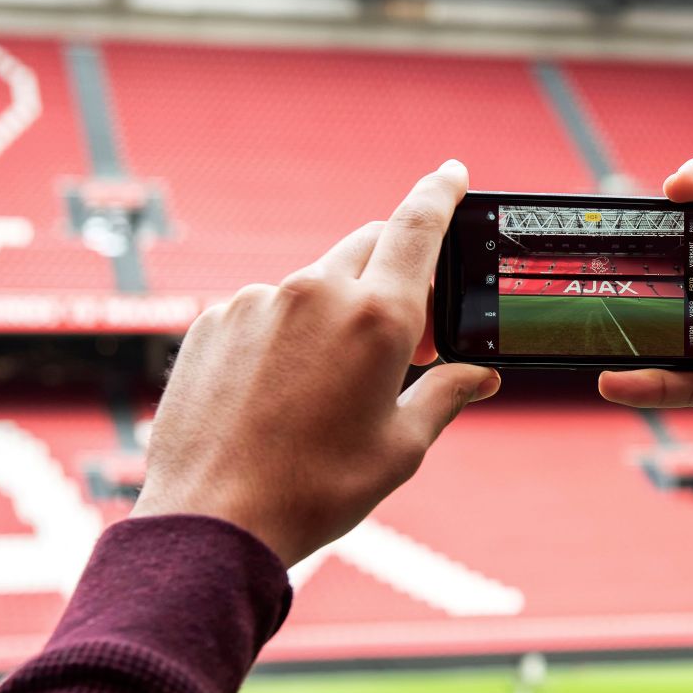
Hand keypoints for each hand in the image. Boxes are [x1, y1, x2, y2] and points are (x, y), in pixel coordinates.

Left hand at [132, 160, 499, 565]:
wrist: (213, 519)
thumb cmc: (316, 489)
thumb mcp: (400, 448)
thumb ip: (445, 396)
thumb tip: (479, 376)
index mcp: (377, 317)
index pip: (418, 225)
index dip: (441, 192)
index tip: (453, 172)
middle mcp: (315, 292)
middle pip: (369, 247)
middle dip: (397, 270)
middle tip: (411, 330)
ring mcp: (257, 303)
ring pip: (315, 284)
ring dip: (338, 312)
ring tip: (333, 385)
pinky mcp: (213, 322)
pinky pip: (266, 310)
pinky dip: (287, 334)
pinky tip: (282, 393)